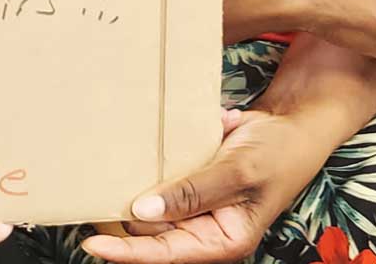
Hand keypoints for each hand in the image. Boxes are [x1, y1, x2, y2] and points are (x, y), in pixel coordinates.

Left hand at [82, 108, 328, 262]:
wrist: (289, 125)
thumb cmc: (274, 154)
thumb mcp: (236, 173)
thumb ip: (192, 193)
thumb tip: (142, 211)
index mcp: (222, 239)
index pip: (166, 253)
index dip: (127, 252)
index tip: (91, 247)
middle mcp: (205, 227)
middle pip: (152, 231)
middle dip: (120, 217)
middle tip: (86, 195)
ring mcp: (196, 204)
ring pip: (151, 205)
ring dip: (130, 188)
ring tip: (101, 176)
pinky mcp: (190, 180)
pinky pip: (160, 179)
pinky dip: (150, 165)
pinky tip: (140, 151)